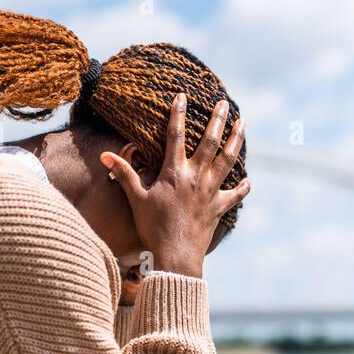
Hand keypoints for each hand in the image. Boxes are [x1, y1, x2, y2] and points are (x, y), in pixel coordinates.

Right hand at [101, 93, 248, 278]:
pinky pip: (235, 195)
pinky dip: (243, 188)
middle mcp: (196, 178)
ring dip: (236, 140)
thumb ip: (124, 175)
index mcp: (174, 173)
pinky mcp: (219, 209)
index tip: (182, 96)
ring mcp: (210, 193)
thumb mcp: (136, 200)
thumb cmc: (153, 229)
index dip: (177, 114)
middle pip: (209, 142)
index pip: (175, 136)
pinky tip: (248, 181)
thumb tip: (104, 156)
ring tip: (243, 124)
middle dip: (217, 120)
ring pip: (227, 161)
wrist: (176, 256)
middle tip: (223, 103)